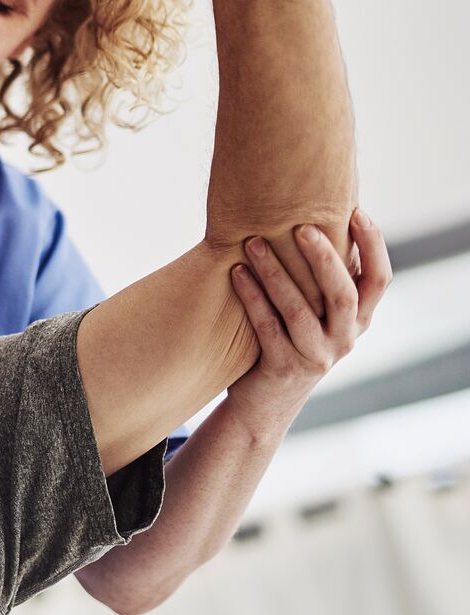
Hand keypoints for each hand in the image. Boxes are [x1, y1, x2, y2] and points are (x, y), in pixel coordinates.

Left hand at [222, 209, 391, 432]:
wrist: (265, 403)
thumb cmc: (288, 340)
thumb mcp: (315, 312)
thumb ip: (320, 279)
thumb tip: (312, 217)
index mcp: (358, 320)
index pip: (379, 280)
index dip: (374, 247)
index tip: (357, 211)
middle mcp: (345, 338)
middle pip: (344, 294)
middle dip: (324, 258)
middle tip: (300, 227)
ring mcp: (316, 356)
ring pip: (300, 310)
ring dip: (276, 273)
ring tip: (252, 243)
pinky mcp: (284, 367)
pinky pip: (267, 327)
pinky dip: (251, 297)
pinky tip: (235, 272)